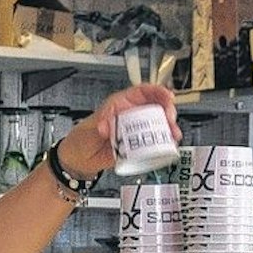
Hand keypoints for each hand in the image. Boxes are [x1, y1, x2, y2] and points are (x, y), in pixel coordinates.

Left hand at [61, 83, 179, 177]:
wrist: (79, 161)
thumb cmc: (81, 139)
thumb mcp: (88, 129)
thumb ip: (98, 126)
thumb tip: (106, 125)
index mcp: (120, 104)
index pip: (142, 92)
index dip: (157, 91)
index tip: (167, 96)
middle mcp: (130, 115)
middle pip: (155, 107)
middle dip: (167, 111)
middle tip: (170, 119)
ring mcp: (135, 131)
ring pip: (158, 125)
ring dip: (168, 129)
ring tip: (174, 134)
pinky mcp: (137, 145)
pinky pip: (154, 142)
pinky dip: (163, 143)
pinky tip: (168, 146)